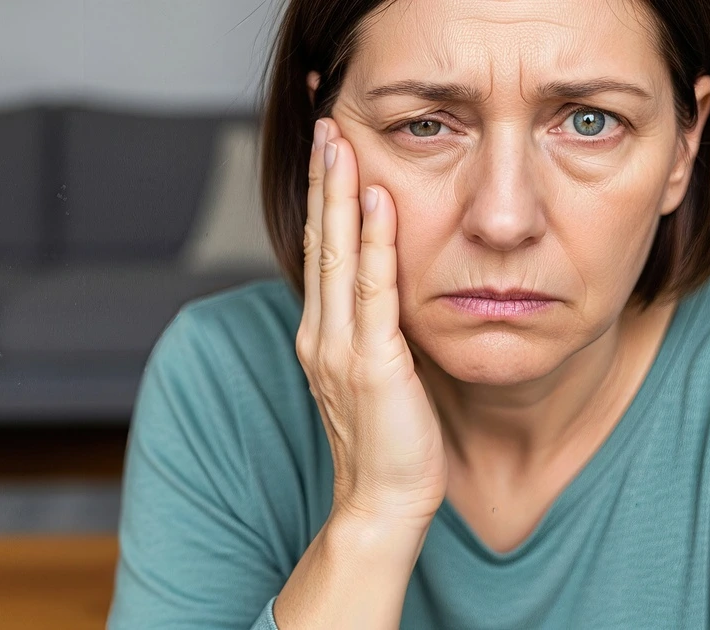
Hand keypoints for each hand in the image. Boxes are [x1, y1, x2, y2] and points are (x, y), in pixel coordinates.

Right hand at [295, 117, 447, 532]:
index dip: (323, 200)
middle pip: (321, 242)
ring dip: (340, 194)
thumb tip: (388, 293)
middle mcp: (322, 334)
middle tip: (325, 124)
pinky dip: (376, 242)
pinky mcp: (373, 364)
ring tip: (340, 142)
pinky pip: (374, 291)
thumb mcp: (374, 376)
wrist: (381, 503)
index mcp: (322, 335)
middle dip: (322, 180)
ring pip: (338, 255)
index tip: (329, 153)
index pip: (322, 252)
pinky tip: (379, 201)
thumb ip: (373, 332)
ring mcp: (342, 348)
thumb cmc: (387, 444)